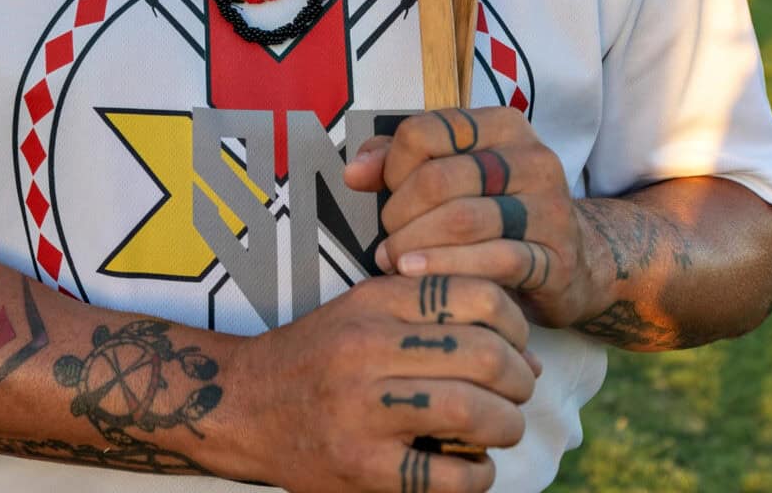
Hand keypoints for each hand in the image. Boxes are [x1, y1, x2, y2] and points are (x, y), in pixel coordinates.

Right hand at [218, 274, 538, 492]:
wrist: (242, 407)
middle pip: (484, 355)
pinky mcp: (361, 468)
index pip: (476, 295)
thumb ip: (436, 316)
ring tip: (498, 428)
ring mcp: (362, 411)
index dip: (516, 324)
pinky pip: (450, 477)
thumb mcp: (365, 311)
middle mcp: (366, 349)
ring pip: (473, 411)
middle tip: (515, 394)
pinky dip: (478, 474)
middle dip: (519, 380)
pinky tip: (470, 467)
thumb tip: (529, 357)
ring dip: (506, 425)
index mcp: (373, 302)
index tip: (514, 347)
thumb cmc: (320, 358)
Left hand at [343, 108, 611, 329]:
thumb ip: (397, 162)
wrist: (570, 262)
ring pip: (463, 220)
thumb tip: (353, 172)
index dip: (392, 165)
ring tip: (391, 261)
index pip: (425, 130)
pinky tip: (417, 276)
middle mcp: (532, 158)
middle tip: (385, 239)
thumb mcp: (451, 175)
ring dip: (414, 244)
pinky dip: (447, 268)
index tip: (385, 193)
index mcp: (502, 126)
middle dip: (399, 212)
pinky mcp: (556, 257)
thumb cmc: (495, 211)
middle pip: (440, 179)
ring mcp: (549, 207)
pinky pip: (495, 261)